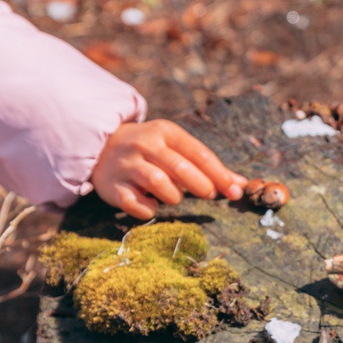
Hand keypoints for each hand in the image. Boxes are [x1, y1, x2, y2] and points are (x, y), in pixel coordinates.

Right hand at [91, 120, 245, 219]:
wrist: (101, 147)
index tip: (235, 191)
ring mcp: (127, 165)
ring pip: (159, 184)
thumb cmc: (151, 151)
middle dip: (201, 185)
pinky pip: (137, 205)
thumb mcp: (176, 148)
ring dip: (174, 196)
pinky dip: (149, 210)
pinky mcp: (112, 187)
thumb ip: (207, 166)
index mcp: (165, 132)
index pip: (199, 153)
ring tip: (175, 196)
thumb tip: (241, 185)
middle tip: (209, 194)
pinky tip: (151, 205)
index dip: (220, 174)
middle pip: (180, 167)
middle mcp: (144, 145)